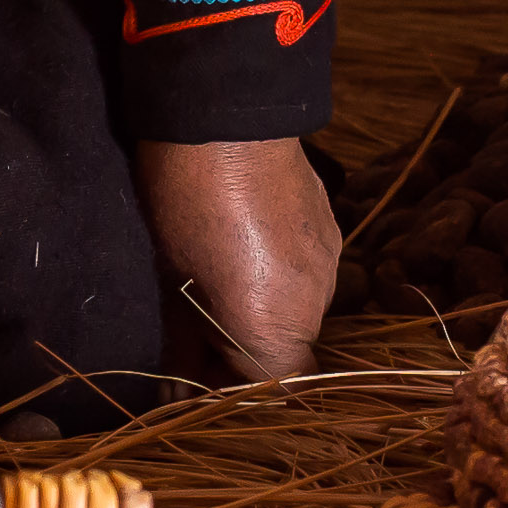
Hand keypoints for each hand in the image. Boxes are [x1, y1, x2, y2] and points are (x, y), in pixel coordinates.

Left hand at [136, 138, 339, 382]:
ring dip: (263, 311)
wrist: (225, 115)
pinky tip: (248, 247)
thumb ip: (187, 346)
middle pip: (285, 355)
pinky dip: (280, 275)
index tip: (196, 375)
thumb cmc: (184, 203)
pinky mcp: (333, 231)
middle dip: (242, 351)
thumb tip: (179, 393)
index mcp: (274, 328)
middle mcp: (315, 306)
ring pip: (299, 314)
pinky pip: (310, 275)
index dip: (231, 390)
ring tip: (220, 277)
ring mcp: (330, 265)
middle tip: (195, 327)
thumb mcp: (174, 284)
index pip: (270, 393)